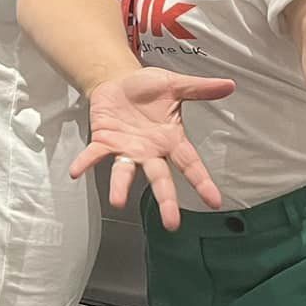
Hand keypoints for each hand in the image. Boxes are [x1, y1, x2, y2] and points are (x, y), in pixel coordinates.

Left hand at [70, 67, 236, 228]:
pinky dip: (85, 162)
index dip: (202, 182)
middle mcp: (150, 151)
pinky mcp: (104, 141)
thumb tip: (230, 84)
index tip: (215, 202)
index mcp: (171, 140)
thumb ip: (199, 89)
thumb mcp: (175, 85)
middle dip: (166, 200)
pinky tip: (75, 172)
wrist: (117, 82)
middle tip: (172, 224)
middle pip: (160, 179)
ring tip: (117, 201)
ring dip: (120, 186)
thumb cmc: (148, 88)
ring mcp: (127, 149)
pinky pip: (94, 154)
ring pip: (125, 172)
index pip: (190, 164)